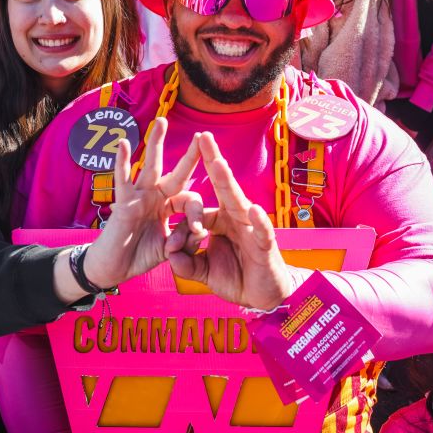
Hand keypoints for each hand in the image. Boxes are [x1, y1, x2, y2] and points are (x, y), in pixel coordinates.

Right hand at [81, 119, 204, 287]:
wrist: (114, 268)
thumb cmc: (140, 255)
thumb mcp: (170, 250)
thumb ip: (186, 241)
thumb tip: (200, 231)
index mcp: (170, 207)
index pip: (190, 200)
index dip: (198, 215)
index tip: (198, 231)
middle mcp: (156, 197)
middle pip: (176, 173)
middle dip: (190, 155)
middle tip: (202, 135)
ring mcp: (139, 197)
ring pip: (150, 167)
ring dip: (156, 143)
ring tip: (162, 122)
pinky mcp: (123, 203)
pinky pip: (123, 180)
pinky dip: (122, 162)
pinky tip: (124, 143)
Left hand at [164, 133, 295, 310]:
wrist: (263, 296)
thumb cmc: (236, 277)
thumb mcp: (203, 272)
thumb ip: (185, 264)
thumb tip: (170, 255)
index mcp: (220, 221)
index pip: (198, 208)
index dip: (181, 213)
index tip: (166, 230)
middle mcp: (235, 218)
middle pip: (222, 186)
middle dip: (212, 160)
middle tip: (203, 136)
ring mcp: (251, 229)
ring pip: (239, 202)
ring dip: (229, 182)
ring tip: (220, 163)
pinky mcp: (265, 245)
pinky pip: (262, 231)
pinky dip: (259, 222)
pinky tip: (253, 209)